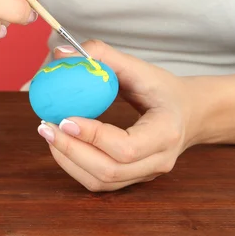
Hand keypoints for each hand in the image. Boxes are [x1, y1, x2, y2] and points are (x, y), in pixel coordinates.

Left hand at [37, 40, 200, 191]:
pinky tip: (59, 144)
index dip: (93, 136)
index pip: (127, 147)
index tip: (65, 118)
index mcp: (166, 132)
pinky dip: (73, 166)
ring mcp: (146, 174)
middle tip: (45, 125)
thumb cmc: (162, 88)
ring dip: (67, 160)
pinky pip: (98, 183)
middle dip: (71, 150)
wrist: (189, 113)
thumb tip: (60, 52)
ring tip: (48, 132)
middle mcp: (159, 160)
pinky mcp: (132, 179)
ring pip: (101, 182)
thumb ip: (101, 55)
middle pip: (110, 170)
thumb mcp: (139, 67)